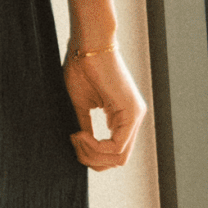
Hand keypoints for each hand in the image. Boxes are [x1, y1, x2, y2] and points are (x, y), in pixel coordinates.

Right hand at [64, 44, 147, 171]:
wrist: (88, 46)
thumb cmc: (81, 68)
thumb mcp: (80, 105)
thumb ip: (85, 127)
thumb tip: (80, 150)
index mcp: (123, 118)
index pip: (112, 154)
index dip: (89, 155)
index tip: (72, 138)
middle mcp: (133, 119)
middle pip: (117, 161)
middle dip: (91, 159)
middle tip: (73, 142)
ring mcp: (135, 117)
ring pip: (118, 158)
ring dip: (91, 154)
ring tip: (76, 136)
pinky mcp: (132, 113)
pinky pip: (117, 147)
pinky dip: (95, 147)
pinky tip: (80, 133)